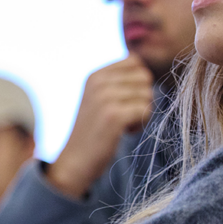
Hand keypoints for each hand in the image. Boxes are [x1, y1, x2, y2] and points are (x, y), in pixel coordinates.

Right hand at [46, 55, 153, 197]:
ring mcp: (105, 97)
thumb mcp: (99, 97)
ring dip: (141, 112)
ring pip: (147, 95)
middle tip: (127, 114)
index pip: (135, 61)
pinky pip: (145, 111)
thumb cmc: (94, 131)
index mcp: (96, 74)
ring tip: (123, 124)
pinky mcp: (113, 115)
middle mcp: (99, 81)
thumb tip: (145, 68)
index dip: (139, 82)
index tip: (126, 100)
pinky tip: (125, 132)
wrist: (75, 162)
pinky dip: (140, 124)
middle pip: (145, 77)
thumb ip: (118, 80)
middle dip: (143, 97)